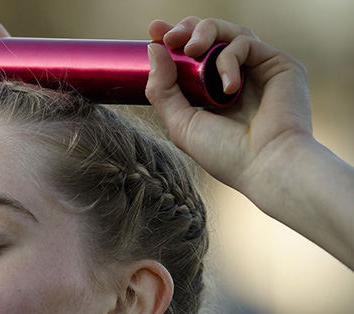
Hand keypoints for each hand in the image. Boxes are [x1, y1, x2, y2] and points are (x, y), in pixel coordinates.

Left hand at [145, 17, 312, 200]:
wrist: (265, 165)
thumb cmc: (224, 154)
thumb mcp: (181, 123)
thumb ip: (163, 90)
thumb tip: (153, 49)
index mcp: (212, 93)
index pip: (191, 57)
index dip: (173, 40)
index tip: (154, 33)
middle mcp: (235, 78)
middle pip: (209, 37)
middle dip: (186, 29)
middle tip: (170, 37)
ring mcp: (257, 70)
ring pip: (227, 32)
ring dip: (203, 33)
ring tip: (191, 50)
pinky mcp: (278, 63)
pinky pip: (245, 42)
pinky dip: (229, 59)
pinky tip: (227, 88)